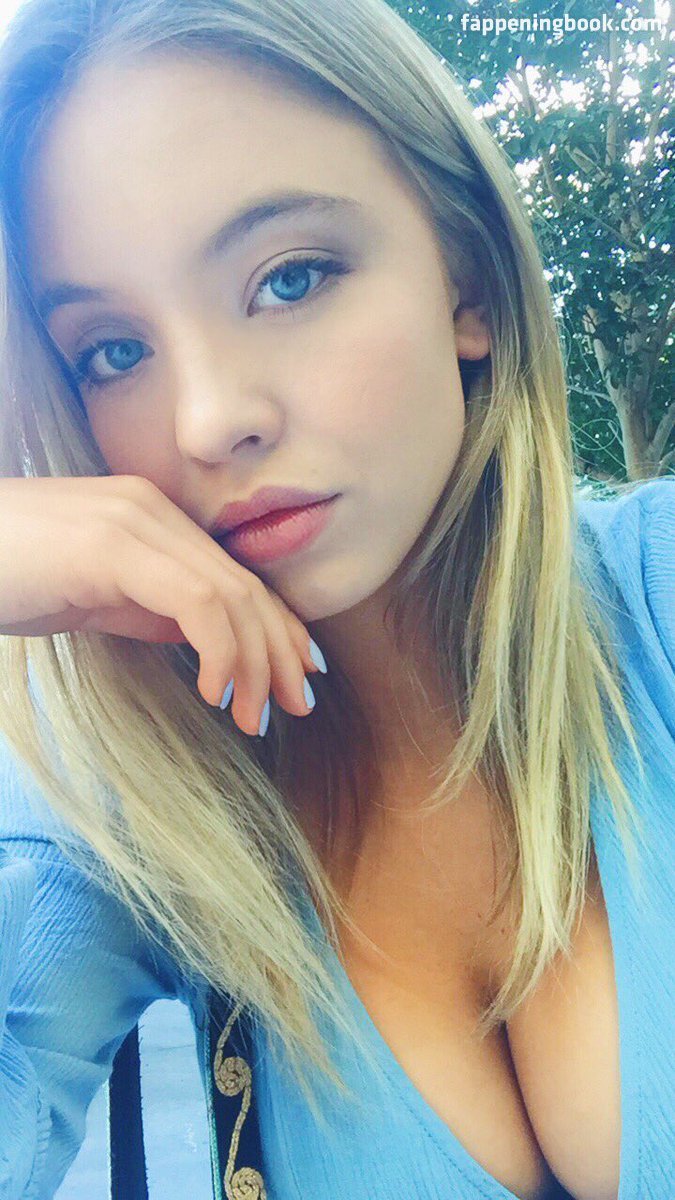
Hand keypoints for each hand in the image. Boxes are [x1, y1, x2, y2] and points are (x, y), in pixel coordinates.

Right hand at [0, 474, 324, 735]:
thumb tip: (204, 640)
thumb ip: (149, 608)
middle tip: (295, 707)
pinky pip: (197, 601)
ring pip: (231, 595)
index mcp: (151, 517)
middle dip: (280, 652)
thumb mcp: (92, 599)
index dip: (278, 628)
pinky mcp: (112, 544)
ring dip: (255, 663)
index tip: (298, 677)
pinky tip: (215, 692)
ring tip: (256, 715)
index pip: (236, 576)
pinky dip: (220, 651)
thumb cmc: (6, 577)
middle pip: (246, 585)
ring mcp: (133, 520)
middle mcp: (152, 509)